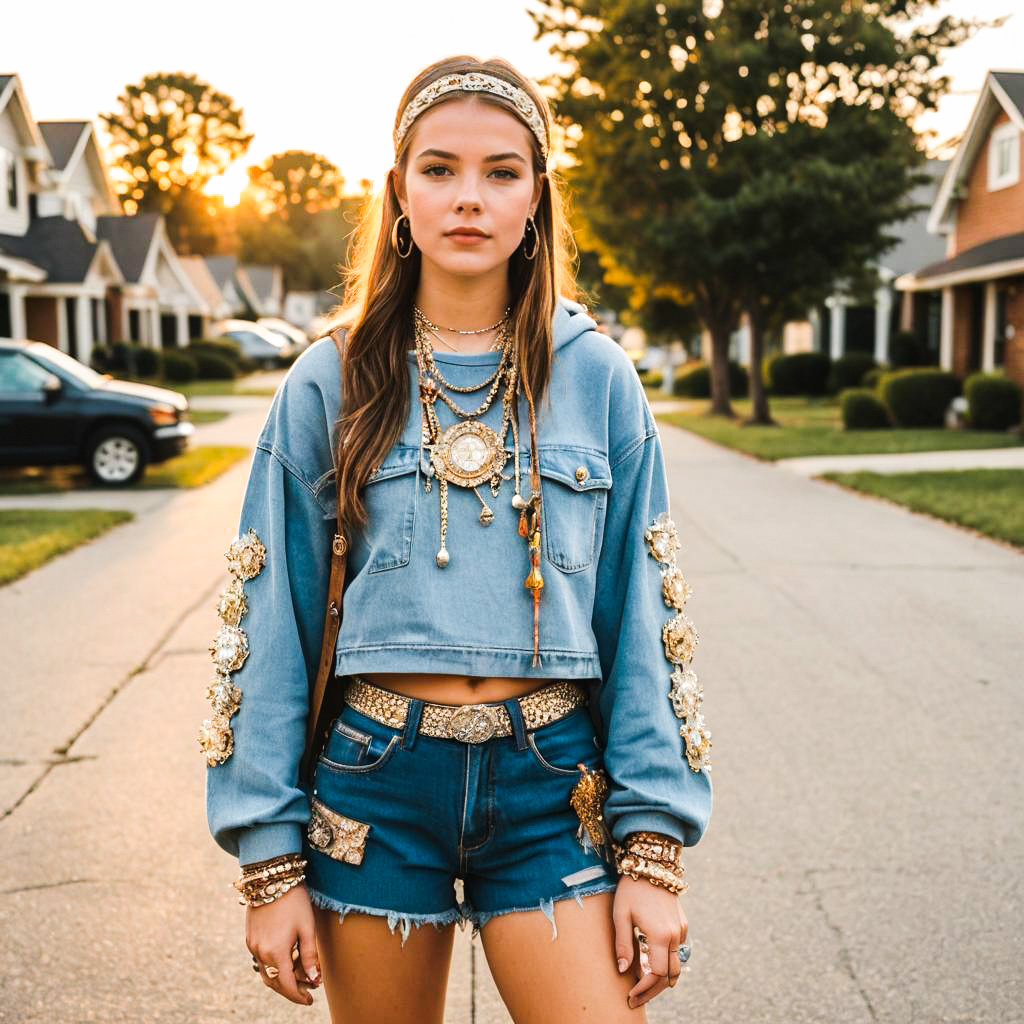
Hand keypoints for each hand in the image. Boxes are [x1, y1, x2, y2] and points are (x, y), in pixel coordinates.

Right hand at [246, 884, 321, 1005]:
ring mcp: (252, 945)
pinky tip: (286, 959)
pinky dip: (273, 965)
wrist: (272, 877)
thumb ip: (310, 956)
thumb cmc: (294, 900)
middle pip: (274, 982)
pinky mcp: (249, 936)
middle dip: (291, 989)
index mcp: (275, 952)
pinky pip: (260, 959)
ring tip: (300, 976)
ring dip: (281, 978)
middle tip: (309, 990)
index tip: (310, 1000)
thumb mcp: (307, 927)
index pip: (287, 985)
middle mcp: (260, 952)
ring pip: (266, 972)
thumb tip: (314, 980)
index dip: (299, 996)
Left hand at [612, 875, 687, 1009]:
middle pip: (669, 976)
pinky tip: (650, 963)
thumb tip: (622, 971)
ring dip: (662, 979)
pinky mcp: (682, 925)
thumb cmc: (631, 889)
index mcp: (660, 935)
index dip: (644, 989)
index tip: (631, 996)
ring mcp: (681, 930)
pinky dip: (666, 963)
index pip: (655, 974)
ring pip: (676, 966)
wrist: (652, 865)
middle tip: (635, 998)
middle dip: (653, 990)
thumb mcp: (621, 915)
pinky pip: (678, 952)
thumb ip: (623, 944)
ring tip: (642, 984)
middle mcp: (675, 936)